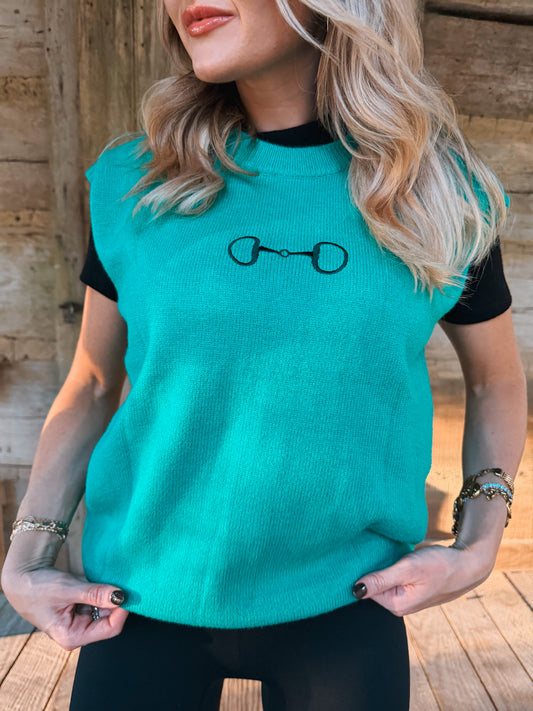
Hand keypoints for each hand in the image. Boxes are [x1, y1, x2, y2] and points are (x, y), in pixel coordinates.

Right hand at [1, 565, 128, 650]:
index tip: (128, 592)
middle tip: (124, 582)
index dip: (122, 610)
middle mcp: (79, 633)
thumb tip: (121, 596)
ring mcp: (80, 622)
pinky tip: (101, 582)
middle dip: (116, 602)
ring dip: (109, 596)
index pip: (110, 629)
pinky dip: (103, 593)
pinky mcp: (81, 611)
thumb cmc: (39, 588)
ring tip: (109, 580)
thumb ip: (95, 594)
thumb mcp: (68, 590)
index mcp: (73, 636)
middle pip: (110, 619)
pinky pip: (99, 603)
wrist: (23, 579)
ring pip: (106, 610)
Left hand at [352, 542, 494, 615]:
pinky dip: (391, 566)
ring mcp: (405, 597)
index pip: (365, 589)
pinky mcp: (411, 588)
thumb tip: (355, 590)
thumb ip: (381, 580)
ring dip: (381, 566)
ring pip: (383, 580)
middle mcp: (399, 605)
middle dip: (371, 569)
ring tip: (383, 551)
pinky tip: (394, 556)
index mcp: (396, 605)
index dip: (362, 571)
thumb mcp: (408, 569)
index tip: (361, 555)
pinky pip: (393, 578)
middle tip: (371, 550)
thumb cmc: (440, 565)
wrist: (467, 563)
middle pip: (373, 586)